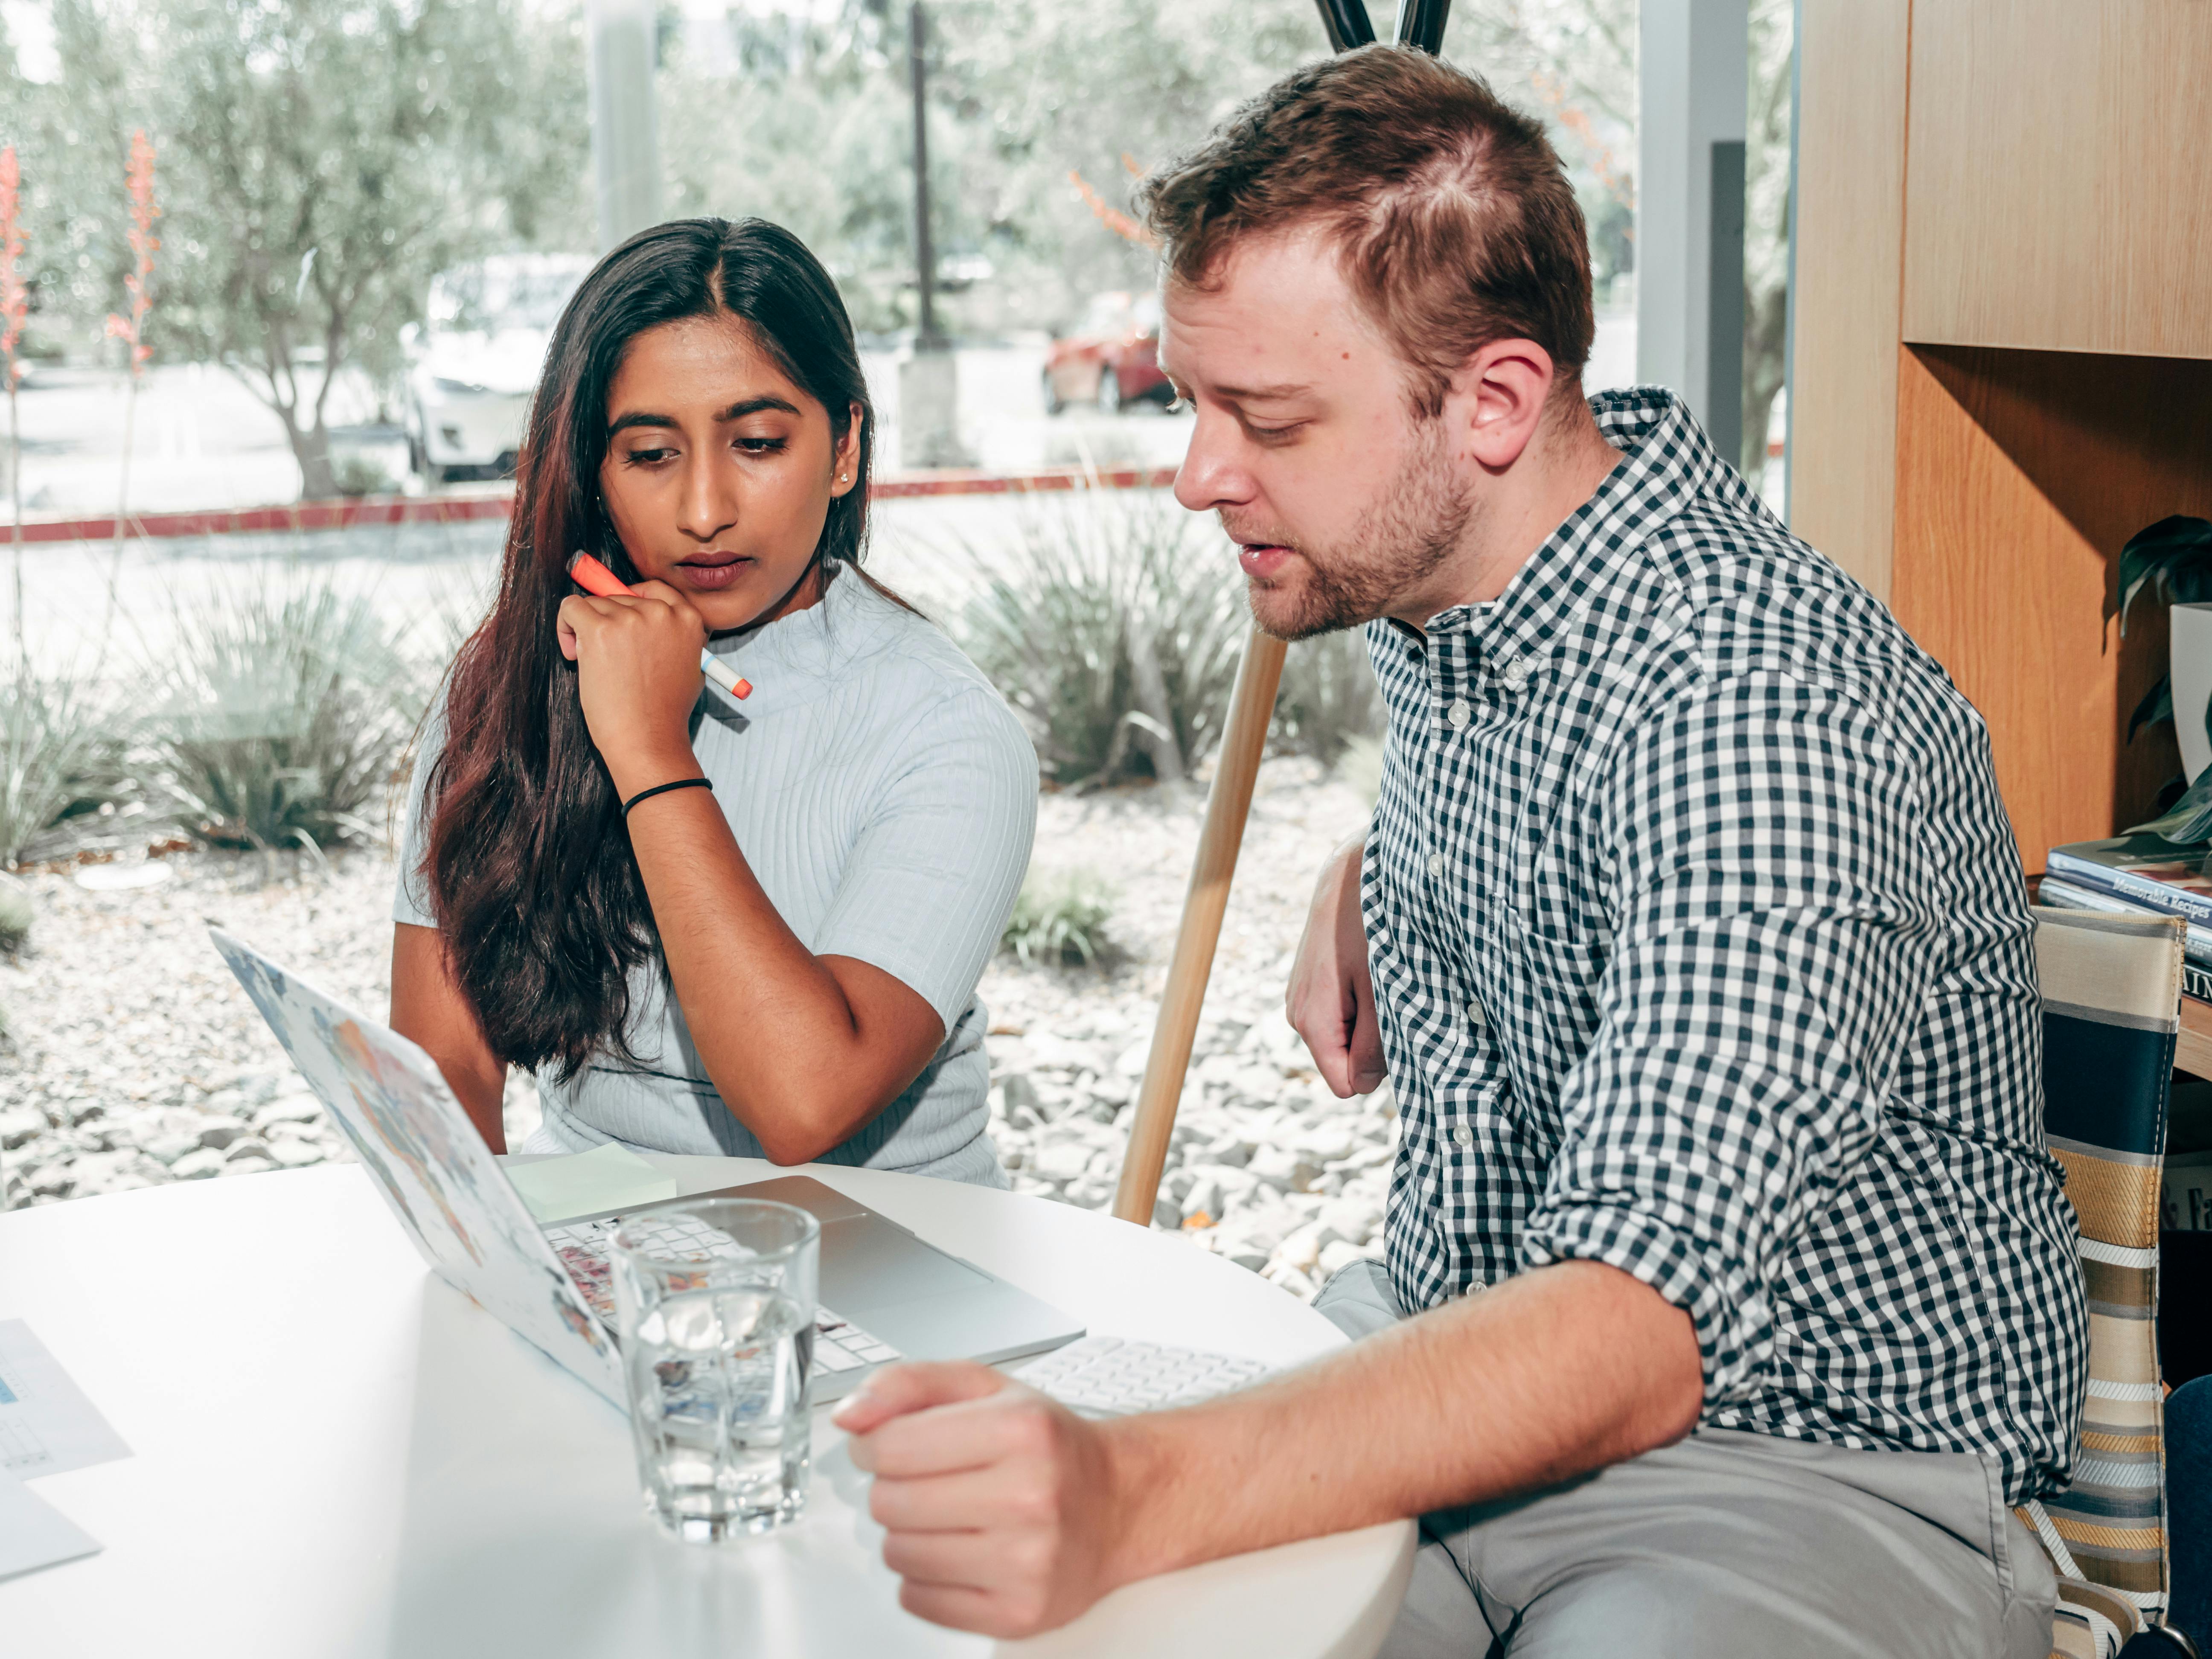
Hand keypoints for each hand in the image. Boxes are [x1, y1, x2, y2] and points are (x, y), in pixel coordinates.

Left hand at [555, 579, 705, 793]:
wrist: (648, 740)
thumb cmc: (664, 714)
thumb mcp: (690, 668)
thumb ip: (673, 639)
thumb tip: (641, 620)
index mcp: (688, 619)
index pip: (654, 589)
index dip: (631, 602)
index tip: (619, 619)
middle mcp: (661, 612)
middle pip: (619, 597)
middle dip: (607, 623)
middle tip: (605, 657)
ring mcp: (629, 618)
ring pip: (593, 604)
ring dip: (585, 628)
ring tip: (592, 663)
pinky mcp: (599, 629)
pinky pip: (570, 608)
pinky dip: (565, 627)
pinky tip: (573, 654)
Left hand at [835, 1361, 1126, 1637]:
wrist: (1119, 1504)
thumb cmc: (1049, 1445)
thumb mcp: (985, 1387)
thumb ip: (908, 1384)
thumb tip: (848, 1415)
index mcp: (1021, 1429)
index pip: (891, 1446)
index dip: (874, 1445)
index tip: (888, 1445)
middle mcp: (1029, 1496)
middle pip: (889, 1503)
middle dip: (894, 1488)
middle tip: (930, 1480)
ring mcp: (1027, 1562)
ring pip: (898, 1554)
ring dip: (908, 1534)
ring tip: (949, 1515)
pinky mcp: (1018, 1612)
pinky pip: (918, 1601)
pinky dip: (924, 1578)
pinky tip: (961, 1552)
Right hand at [1287, 834, 1385, 1095]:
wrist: (1351, 875)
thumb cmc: (1372, 930)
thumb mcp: (1382, 992)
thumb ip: (1372, 1045)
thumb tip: (1361, 1085)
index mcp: (1313, 1023)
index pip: (1344, 1084)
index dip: (1376, 1068)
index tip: (1394, 1031)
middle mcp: (1298, 1014)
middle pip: (1344, 1059)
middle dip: (1372, 1041)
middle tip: (1389, 996)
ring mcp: (1299, 997)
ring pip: (1343, 1035)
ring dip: (1367, 1017)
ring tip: (1377, 977)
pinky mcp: (1307, 982)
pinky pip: (1338, 1012)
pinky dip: (1358, 999)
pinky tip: (1365, 967)